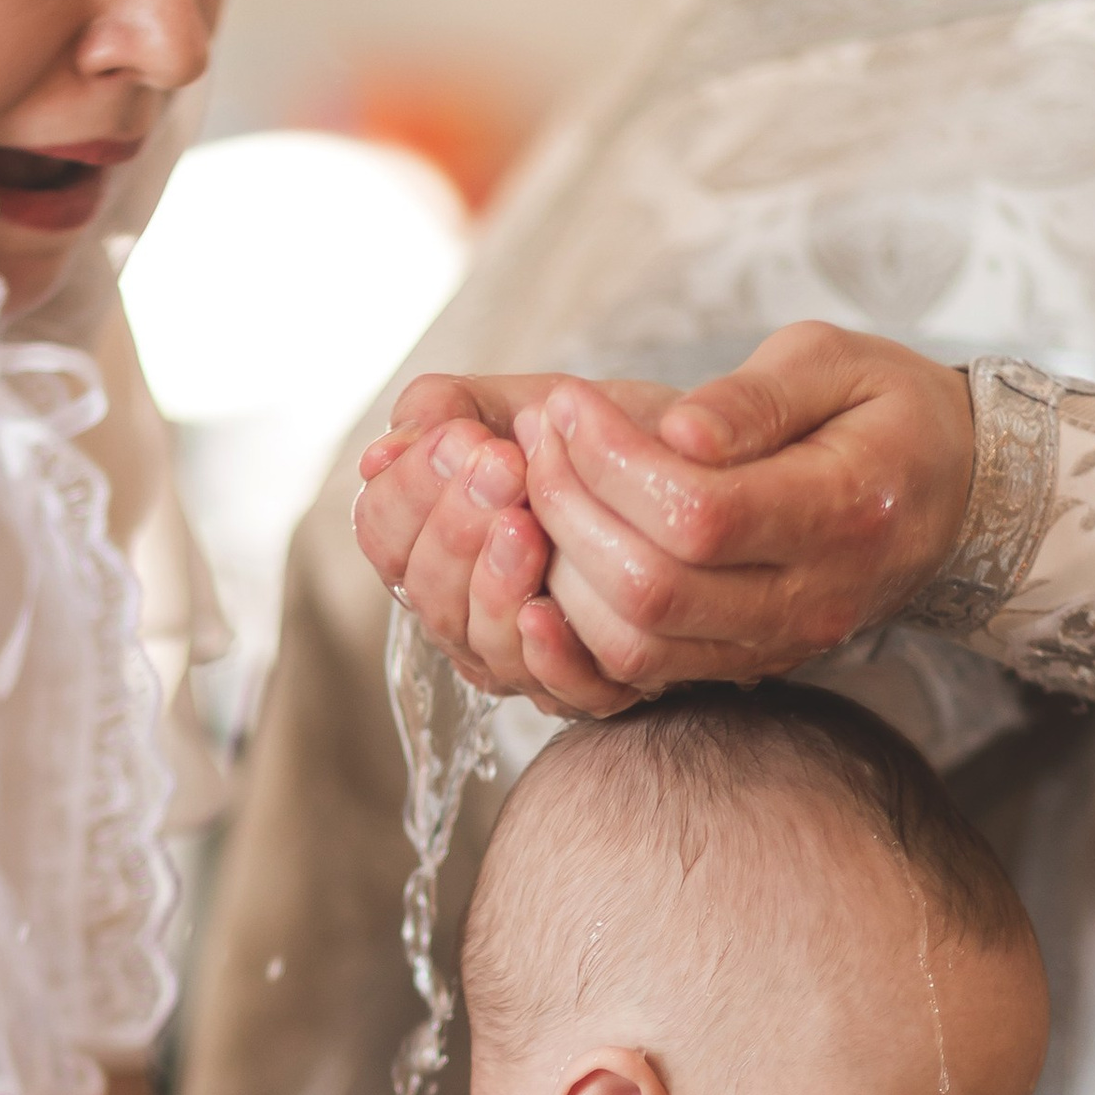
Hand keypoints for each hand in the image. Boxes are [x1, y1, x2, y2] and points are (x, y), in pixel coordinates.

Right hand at [353, 370, 682, 715]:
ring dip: (494, 583)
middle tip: (500, 466)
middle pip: (425, 591)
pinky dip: (546, 656)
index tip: (462, 438)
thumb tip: (379, 454)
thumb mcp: (522, 403)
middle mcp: (467, 608)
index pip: (383, 532)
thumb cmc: (609, 438)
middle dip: (455, 526)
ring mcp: (525, 655)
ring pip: (481, 644)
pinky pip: (558, 692)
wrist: (715, 469)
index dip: (411, 490)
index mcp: (434, 541)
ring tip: (526, 523)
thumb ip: (446, 411)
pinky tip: (544, 610)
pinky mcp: (594, 685)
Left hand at [356, 329, 976, 717]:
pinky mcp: (746, 665)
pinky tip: (551, 554)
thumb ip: (754, 396)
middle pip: (652, 590)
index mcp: (844, 511)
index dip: (610, 462)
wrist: (953, 494)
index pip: (699, 514)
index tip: (567, 403)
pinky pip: (640, 674)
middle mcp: (812, 598)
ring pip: (634, 646)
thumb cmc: (886, 410)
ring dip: (561, 569)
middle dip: (569, 508)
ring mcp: (778, 644)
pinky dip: (577, 624)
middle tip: (536, 440)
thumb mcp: (835, 361)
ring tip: (539, 486)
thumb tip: (672, 434)